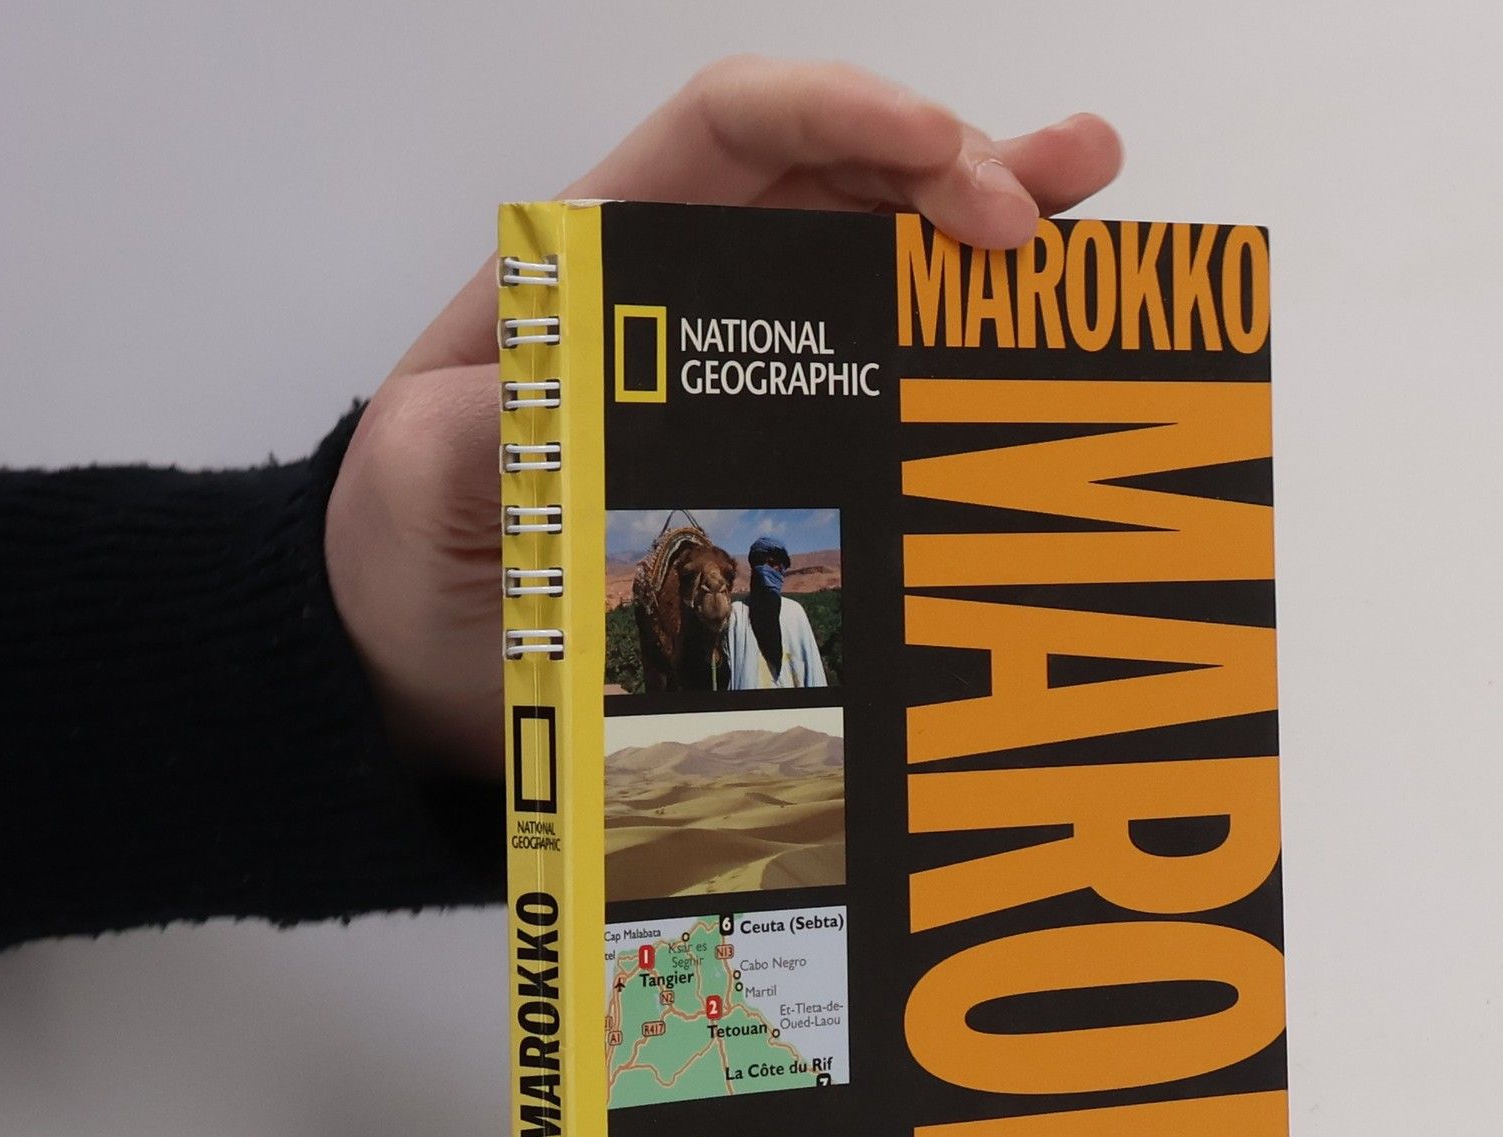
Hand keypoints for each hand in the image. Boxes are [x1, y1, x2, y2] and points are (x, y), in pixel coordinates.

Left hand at [325, 58, 1121, 776]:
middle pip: (841, 182)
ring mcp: (747, 370)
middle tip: (1043, 212)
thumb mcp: (418, 485)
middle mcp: (693, 294)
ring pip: (882, 265)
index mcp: (607, 261)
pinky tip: (1032, 339)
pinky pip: (884, 378)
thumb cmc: (412, 549)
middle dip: (952, 168)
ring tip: (1090, 206)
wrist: (428, 656)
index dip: (842, 114)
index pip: (733, 135)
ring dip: (988, 229)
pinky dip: (962, 352)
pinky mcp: (783, 450)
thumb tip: (543, 410)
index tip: (936, 152)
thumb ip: (472, 437)